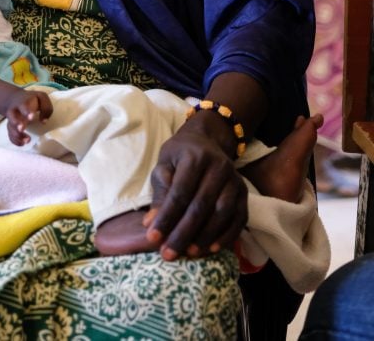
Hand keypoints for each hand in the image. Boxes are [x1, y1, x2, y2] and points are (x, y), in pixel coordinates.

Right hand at [5, 89, 52, 145]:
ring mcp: (11, 119)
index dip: (27, 111)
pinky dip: (15, 140)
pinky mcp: (10, 126)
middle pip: (12, 116)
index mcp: (24, 102)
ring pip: (10, 126)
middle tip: (22, 129)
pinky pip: (10, 134)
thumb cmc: (32, 100)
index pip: (24, 105)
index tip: (31, 118)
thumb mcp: (41, 97)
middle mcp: (15, 110)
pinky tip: (23, 143)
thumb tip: (44, 121)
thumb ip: (45, 107)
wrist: (14, 99)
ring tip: (27, 140)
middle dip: (17, 123)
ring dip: (17, 134)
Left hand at [144, 114, 247, 259]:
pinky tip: (211, 249)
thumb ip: (160, 192)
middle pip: (201, 205)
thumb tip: (151, 223)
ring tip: (188, 253)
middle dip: (183, 233)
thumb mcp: (164, 164)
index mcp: (194, 157)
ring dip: (205, 237)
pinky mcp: (245, 192)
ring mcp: (234, 179)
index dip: (166, 217)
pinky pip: (239, 218)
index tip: (152, 238)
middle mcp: (218, 166)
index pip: (180, 192)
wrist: (207, 141)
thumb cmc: (180, 155)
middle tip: (168, 254)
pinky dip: (226, 236)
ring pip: (222, 213)